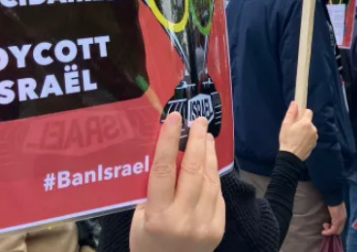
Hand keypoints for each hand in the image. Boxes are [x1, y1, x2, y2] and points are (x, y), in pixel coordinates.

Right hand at [130, 114, 224, 251]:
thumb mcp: (138, 218)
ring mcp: (204, 225)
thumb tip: (162, 153)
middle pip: (192, 170)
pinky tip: (209, 161)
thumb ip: (150, 189)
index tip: (173, 118)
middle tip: (198, 120)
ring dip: (207, 154)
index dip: (168, 141)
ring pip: (208, 179)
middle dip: (196, 141)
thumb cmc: (146, 243)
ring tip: (205, 136)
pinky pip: (217, 194)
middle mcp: (183, 219)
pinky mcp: (218, 228)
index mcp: (158, 216)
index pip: (163, 170)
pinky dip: (212, 175)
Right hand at [279, 101, 317, 160]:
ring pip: (310, 129)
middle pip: (309, 121)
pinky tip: (300, 142)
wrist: (291, 157)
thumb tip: (295, 103)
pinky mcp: (315, 144)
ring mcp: (315, 137)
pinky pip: (311, 137)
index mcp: (306, 123)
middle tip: (294, 129)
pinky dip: (307, 138)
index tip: (297, 117)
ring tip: (297, 137)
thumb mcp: (286, 125)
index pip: (309, 112)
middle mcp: (313, 129)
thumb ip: (291, 113)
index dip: (303, 113)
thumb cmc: (287, 140)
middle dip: (303, 123)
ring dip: (305, 131)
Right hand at [322, 202, 345, 235]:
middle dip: (331, 230)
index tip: (326, 224)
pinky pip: (333, 230)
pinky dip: (328, 232)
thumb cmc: (332, 200)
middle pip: (339, 230)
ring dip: (329, 230)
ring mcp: (341, 221)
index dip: (333, 227)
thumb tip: (329, 215)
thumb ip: (333, 212)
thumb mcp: (334, 207)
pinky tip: (323, 232)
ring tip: (324, 225)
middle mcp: (343, 219)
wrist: (334, 197)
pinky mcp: (337, 221)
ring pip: (336, 231)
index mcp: (343, 215)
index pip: (340, 226)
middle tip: (325, 224)